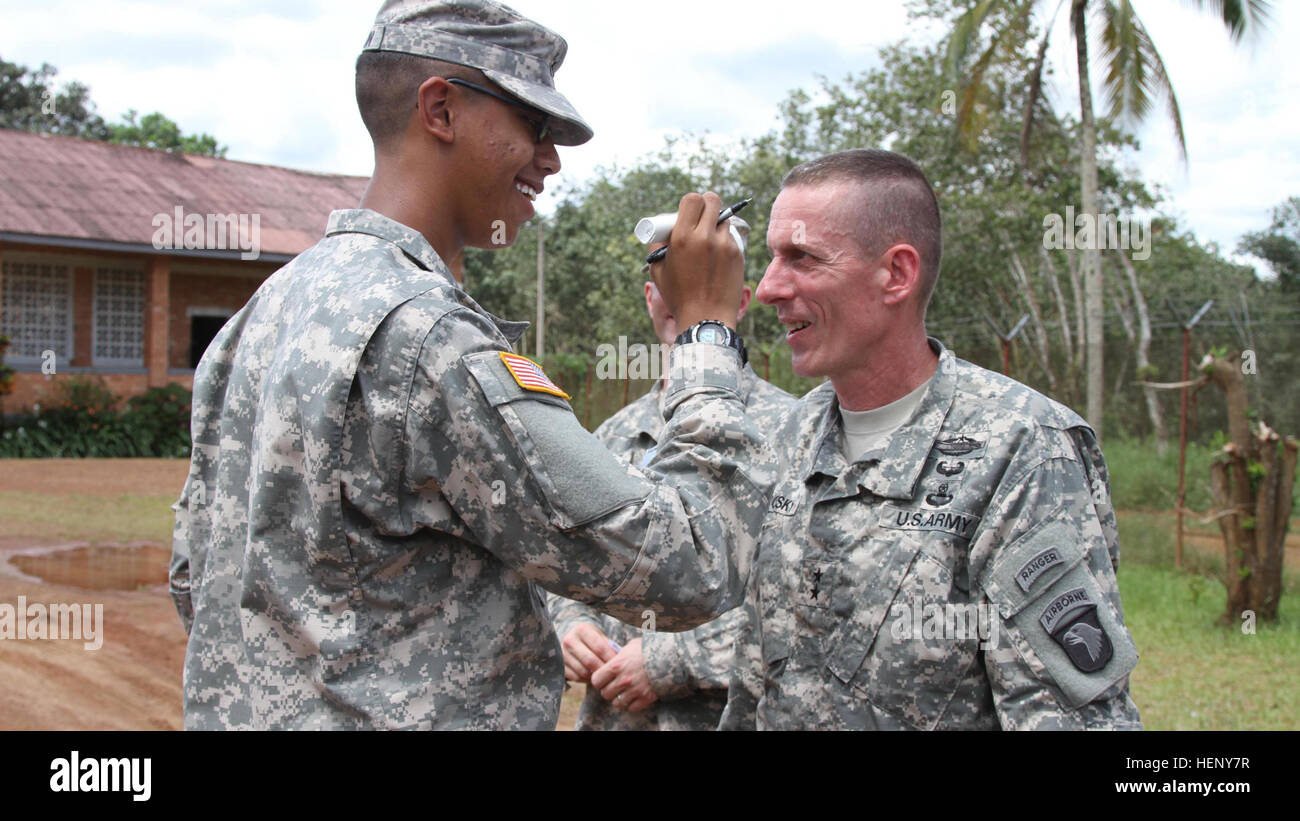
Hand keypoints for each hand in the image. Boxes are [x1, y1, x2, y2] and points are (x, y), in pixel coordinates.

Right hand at [560, 623, 617, 682]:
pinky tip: (593, 678)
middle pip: (590, 661)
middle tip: (612, 675)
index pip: (600, 647)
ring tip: (604, 677)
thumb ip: (608, 646)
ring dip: (595, 677)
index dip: (610, 658)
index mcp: (582, 630)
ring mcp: (563, 653)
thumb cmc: (591, 637)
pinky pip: (575, 677)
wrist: (571, 637)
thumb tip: (618, 661)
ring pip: (583, 671)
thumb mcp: (599, 635)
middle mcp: (570, 640)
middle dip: (603, 669)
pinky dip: (586, 680)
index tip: (619, 665)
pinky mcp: (560, 665)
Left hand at [590, 638, 658, 711]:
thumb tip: (610, 659)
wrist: (671, 655)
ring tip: (625, 691)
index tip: (603, 679)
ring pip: (617, 703)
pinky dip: (632, 704)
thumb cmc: (649, 648)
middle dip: (608, 690)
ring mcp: (634, 690)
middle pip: (605, 694)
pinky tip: (635, 696)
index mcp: (616, 665)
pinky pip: (632, 708)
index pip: (596, 680)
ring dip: (619, 698)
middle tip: (614, 686)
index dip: (599, 680)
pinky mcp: (646, 698)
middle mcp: (623, 680)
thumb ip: (618, 655)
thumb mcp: (630, 646)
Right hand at [650, 192, 743, 331]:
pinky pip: (731, 237)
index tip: (690, 210)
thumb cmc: (678, 296)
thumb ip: (660, 244)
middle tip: (703, 216)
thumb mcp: (658, 270)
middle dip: (707, 204)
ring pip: (724, 219)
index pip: (692, 199)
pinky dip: (724, 242)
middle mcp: (704, 236)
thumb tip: (666, 228)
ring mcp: (724, 245)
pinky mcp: (737, 254)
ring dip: (716, 225)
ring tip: (709, 242)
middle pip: (712, 200)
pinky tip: (717, 258)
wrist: (706, 318)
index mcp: (682, 237)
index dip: (691, 202)